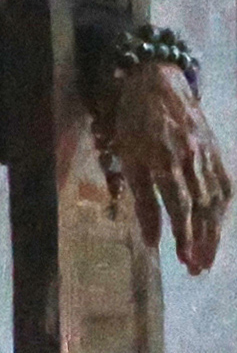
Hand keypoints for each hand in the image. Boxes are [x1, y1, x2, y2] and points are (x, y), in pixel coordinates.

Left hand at [112, 63, 231, 273]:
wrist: (158, 84)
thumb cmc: (135, 122)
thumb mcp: (128, 157)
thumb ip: (142, 199)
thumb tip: (149, 238)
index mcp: (166, 160)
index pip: (179, 205)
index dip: (184, 234)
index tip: (184, 259)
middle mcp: (192, 160)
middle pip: (202, 208)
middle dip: (202, 242)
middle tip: (197, 269)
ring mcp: (208, 156)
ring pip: (217, 201)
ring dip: (214, 232)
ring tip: (207, 257)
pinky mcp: (217, 152)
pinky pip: (225, 185)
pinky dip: (223, 209)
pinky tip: (218, 226)